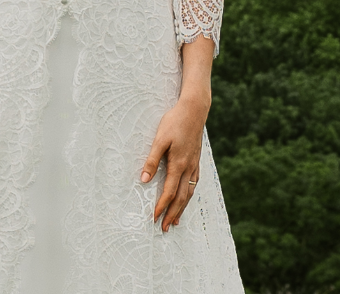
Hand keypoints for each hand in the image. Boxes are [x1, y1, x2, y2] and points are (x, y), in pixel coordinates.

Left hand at [140, 93, 208, 231]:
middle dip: (172, 213)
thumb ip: (151, 160)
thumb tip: (143, 179)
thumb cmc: (174, 122)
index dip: (162, 206)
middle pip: (181, 198)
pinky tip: (186, 199)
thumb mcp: (159, 139)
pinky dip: (188, 196)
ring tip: (175, 221)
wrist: (194, 111)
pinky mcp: (197, 161)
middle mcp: (189, 168)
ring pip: (189, 193)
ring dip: (181, 208)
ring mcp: (194, 166)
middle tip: (164, 228)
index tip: (154, 218)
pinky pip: (193, 185)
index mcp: (178, 164)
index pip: (169, 192)